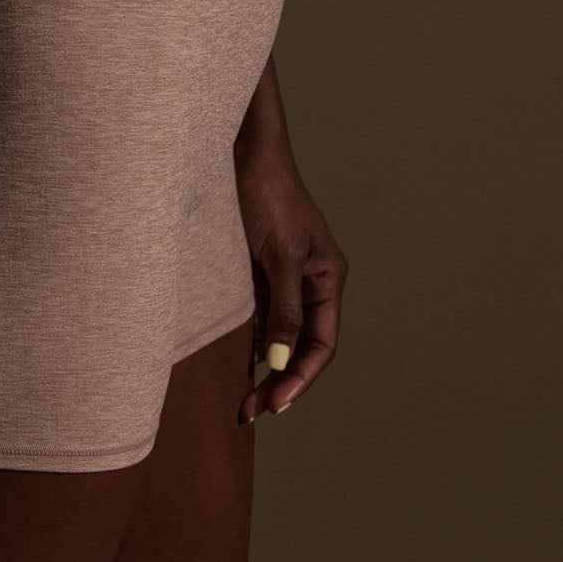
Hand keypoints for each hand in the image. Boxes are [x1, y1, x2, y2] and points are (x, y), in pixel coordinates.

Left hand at [233, 148, 347, 423]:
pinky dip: (248, 341)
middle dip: (280, 381)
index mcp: (328, 278)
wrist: (242, 151)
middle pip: (300, 345)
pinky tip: (234, 362)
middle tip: (252, 411)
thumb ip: (283, 308)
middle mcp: (311, 282)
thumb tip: (278, 360)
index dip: (300, 377)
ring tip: (242, 400)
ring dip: (262, 367)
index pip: (321, 343)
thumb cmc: (267, 194)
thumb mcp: (279, 256)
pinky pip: (257, 316)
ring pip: (277, 335)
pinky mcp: (258, 270)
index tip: (276, 403)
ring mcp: (284, 277)